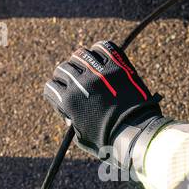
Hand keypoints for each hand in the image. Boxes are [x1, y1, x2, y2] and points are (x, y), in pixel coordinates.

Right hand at [43, 41, 162, 157]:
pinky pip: (103, 47)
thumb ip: (71, 119)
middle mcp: (81, 83)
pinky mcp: (117, 65)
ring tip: (89, 70)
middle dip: (66, 76)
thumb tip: (68, 110)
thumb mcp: (81, 137)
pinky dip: (99, 50)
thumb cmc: (109, 142)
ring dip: (81, 62)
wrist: (137, 133)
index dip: (56, 91)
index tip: (63, 93)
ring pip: (80, 54)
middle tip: (76, 81)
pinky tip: (101, 59)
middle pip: (62, 68)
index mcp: (69, 101)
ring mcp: (99, 72)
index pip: (51, 86)